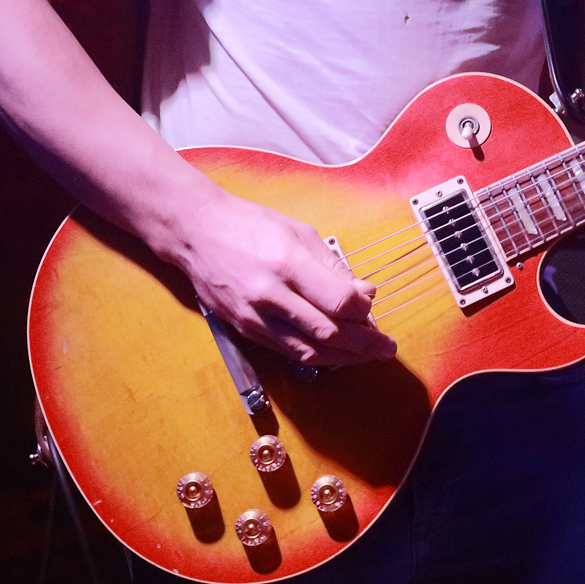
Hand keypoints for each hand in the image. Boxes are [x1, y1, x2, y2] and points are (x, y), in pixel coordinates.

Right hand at [172, 185, 397, 368]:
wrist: (197, 233)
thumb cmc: (250, 225)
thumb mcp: (299, 232)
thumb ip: (333, 266)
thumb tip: (364, 293)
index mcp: (287, 263)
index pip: (337, 301)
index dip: (363, 310)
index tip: (372, 307)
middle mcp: (270, 295)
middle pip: (327, 333)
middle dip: (364, 344)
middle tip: (387, 348)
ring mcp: (255, 317)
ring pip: (309, 351)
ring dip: (345, 358)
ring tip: (369, 356)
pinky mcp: (246, 330)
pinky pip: (289, 352)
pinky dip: (317, 356)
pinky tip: (336, 354)